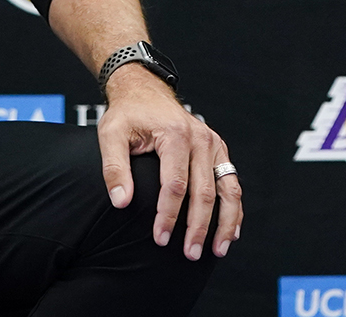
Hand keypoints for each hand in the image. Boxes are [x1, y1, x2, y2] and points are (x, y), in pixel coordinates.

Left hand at [97, 66, 242, 260]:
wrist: (146, 91)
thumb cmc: (128, 114)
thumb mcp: (111, 134)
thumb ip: (114, 168)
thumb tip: (121, 201)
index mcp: (175, 134)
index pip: (175, 184)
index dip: (168, 215)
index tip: (160, 239)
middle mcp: (201, 138)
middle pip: (205, 191)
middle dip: (199, 227)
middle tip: (190, 254)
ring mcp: (214, 144)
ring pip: (228, 189)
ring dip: (225, 222)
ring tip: (217, 250)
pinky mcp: (218, 150)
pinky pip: (231, 182)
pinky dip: (234, 208)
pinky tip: (231, 231)